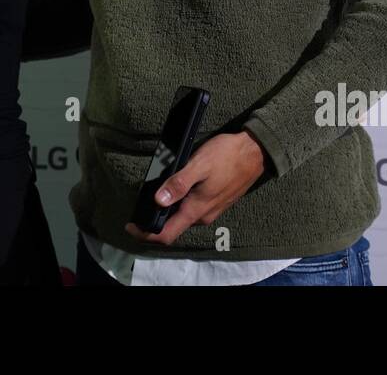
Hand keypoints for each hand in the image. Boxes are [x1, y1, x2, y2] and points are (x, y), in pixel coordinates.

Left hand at [124, 131, 266, 245]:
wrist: (256, 152)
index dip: (146, 233)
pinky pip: (192, 209)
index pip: (166, 234)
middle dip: (154, 220)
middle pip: (173, 227)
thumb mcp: (199, 165)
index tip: (130, 225)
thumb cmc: (226, 156)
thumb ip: (178, 184)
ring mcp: (210, 210)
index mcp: (196, 210)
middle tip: (138, 205)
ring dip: (167, 209)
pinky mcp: (215, 201)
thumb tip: (157, 201)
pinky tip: (175, 188)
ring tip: (155, 192)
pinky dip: (179, 203)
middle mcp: (203, 216)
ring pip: (182, 217)